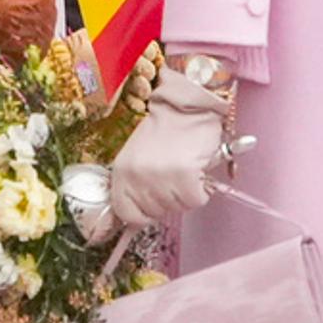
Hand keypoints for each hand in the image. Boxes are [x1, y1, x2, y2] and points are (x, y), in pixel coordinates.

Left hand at [107, 65, 234, 228]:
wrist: (188, 105)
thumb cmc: (167, 131)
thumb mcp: (139, 157)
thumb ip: (136, 185)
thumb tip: (141, 216)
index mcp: (122, 171)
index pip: (126, 213)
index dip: (143, 213)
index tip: (154, 206)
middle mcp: (137, 176)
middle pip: (155, 213)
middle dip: (168, 200)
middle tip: (174, 177)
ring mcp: (160, 177)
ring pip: (177, 208)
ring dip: (185, 194)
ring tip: (185, 168)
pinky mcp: (184, 176)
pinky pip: (195, 200)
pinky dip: (200, 190)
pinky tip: (196, 170)